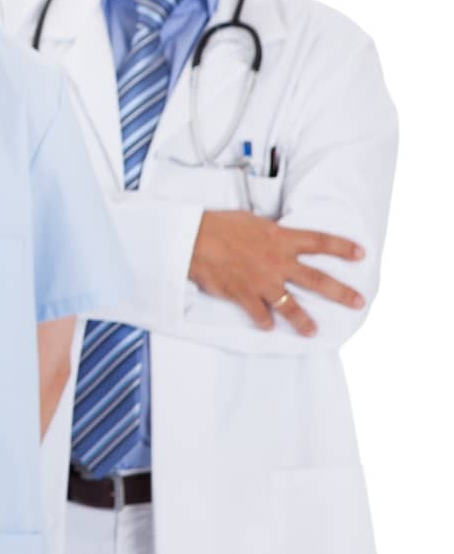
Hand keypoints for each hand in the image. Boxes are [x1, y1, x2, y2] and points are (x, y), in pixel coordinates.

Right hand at [187, 210, 364, 334]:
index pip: (320, 241)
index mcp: (280, 238)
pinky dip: (264, 322)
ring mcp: (262, 281)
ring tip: (313, 332)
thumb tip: (275, 233)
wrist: (193, 239)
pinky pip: (259, 314)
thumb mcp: (250, 221)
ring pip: (291, 306)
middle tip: (358, 302)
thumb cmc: (217, 225)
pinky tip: (267, 327)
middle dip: (341, 292)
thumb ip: (268, 231)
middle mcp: (278, 261)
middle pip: (317, 279)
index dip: (343, 247)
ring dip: (304, 321)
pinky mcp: (244, 295)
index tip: (361, 254)